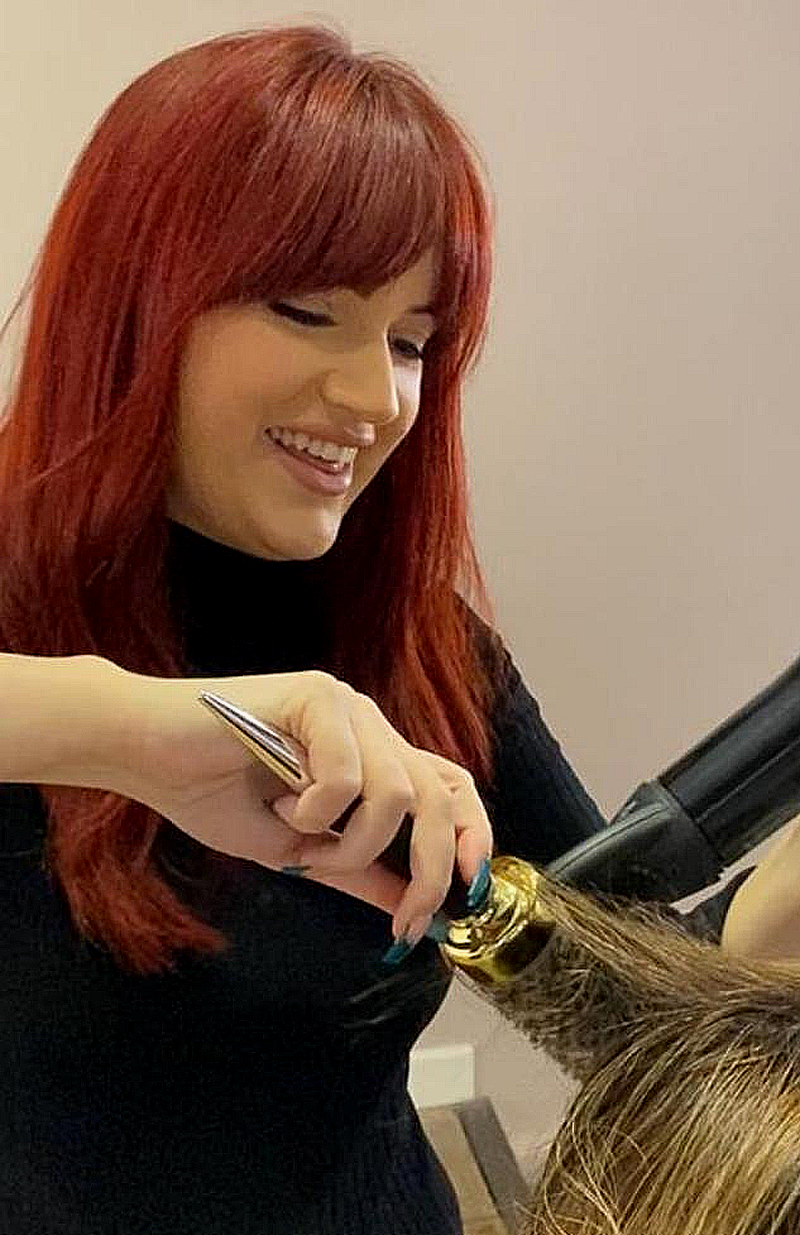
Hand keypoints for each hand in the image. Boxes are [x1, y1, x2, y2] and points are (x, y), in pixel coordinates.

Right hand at [112, 666, 492, 942]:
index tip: (469, 894)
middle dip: (429, 869)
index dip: (473, 835)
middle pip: (435, 798)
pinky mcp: (317, 695)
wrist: (147, 753)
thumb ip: (354, 870)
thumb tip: (406, 906)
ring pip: (393, 793)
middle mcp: (369, 725)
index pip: (449, 786)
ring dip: (347, 840)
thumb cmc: (212, 792)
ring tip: (297, 832)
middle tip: (403, 918)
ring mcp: (347, 706)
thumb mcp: (296, 850)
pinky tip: (277, 797)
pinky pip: (347, 775)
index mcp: (371, 753)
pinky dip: (313, 808)